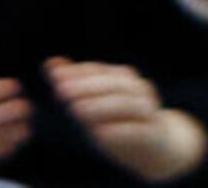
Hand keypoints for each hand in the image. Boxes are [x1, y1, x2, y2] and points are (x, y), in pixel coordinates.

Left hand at [47, 59, 206, 182]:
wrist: (157, 143)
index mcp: (125, 80)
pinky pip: (138, 130)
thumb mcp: (97, 102)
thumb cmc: (120, 120)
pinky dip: (119, 130)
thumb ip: (76, 83)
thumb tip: (50, 64)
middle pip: (115, 84)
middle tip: (61, 90)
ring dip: (101, 105)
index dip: (79, 71)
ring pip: (128, 105)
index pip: (101, 70)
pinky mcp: (152, 134)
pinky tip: (99, 133)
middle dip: (88, 86)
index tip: (54, 75)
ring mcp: (148, 112)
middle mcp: (139, 91)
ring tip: (76, 110)